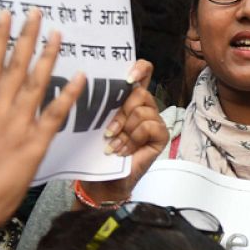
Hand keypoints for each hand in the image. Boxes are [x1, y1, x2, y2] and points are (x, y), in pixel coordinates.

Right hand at [0, 9, 85, 240]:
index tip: (5, 17)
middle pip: (13, 68)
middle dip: (25, 38)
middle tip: (36, 12)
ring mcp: (16, 128)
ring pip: (34, 85)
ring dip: (48, 57)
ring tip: (58, 34)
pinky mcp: (33, 145)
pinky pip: (54, 115)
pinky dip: (68, 95)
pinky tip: (82, 77)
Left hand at [81, 60, 166, 203]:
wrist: (102, 181)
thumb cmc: (96, 152)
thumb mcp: (96, 124)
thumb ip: (101, 105)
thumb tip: (89, 85)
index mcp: (129, 99)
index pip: (144, 71)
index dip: (139, 68)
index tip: (127, 77)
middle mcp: (145, 107)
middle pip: (140, 93)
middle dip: (121, 112)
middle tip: (108, 132)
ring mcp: (155, 120)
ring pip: (142, 111)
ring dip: (124, 130)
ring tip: (114, 146)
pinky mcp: (161, 135)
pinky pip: (148, 126)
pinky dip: (132, 140)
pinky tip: (123, 151)